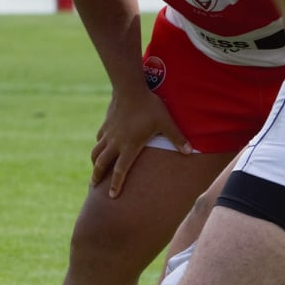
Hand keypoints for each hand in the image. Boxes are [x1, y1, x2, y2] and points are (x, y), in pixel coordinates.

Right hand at [90, 83, 192, 198]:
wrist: (130, 88)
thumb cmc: (150, 106)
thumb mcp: (166, 123)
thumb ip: (177, 138)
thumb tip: (190, 151)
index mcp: (129, 146)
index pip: (120, 170)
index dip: (115, 184)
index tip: (111, 196)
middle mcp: (116, 142)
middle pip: (102, 164)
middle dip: (97, 176)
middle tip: (94, 187)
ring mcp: (108, 133)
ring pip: (96, 152)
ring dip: (94, 163)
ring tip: (94, 171)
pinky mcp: (106, 124)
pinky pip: (99, 139)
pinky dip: (99, 146)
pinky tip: (100, 147)